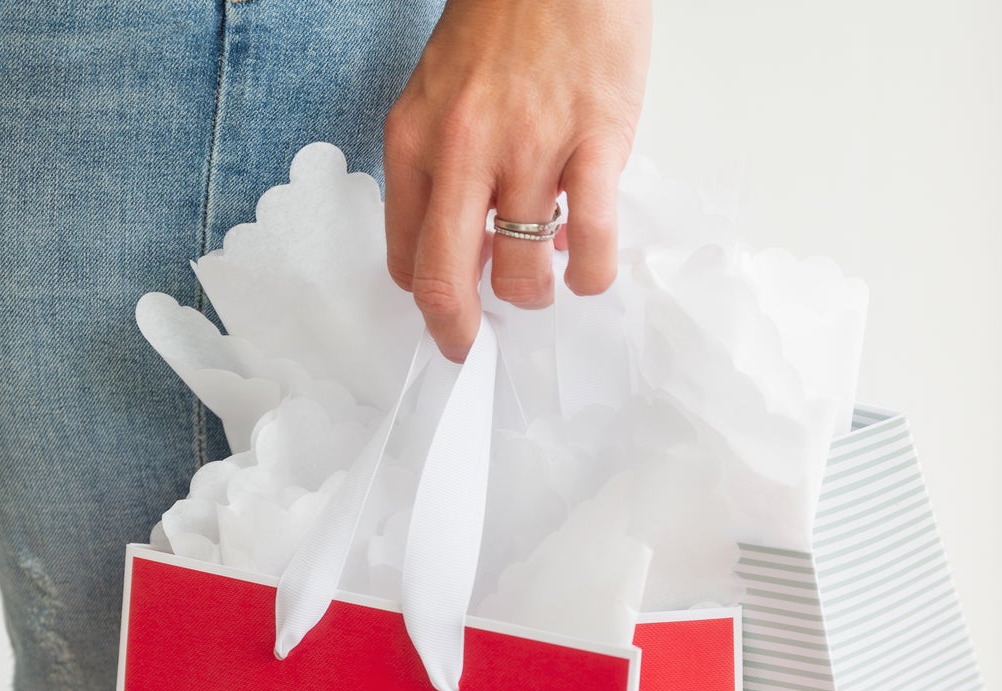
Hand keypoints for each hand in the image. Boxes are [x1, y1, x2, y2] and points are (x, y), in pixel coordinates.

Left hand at [383, 0, 650, 360]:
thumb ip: (448, 171)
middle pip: (446, 281)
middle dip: (459, 333)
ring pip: (523, 275)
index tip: (451, 307)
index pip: (406, 254)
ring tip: (551, 275)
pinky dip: (591, 275)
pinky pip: (592, 245)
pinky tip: (589, 267)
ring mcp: (531, 149)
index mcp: (417, 138)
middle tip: (474, 346)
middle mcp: (464, 150)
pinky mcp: (596, 145)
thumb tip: (481, 247)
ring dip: (538, 295)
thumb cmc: (507, 23)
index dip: (429, 296)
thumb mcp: (445, 94)